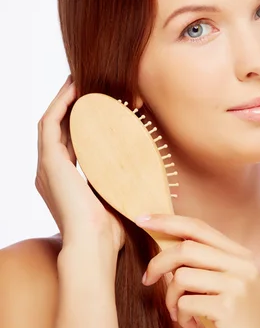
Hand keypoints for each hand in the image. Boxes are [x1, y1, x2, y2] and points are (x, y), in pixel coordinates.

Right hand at [35, 75, 123, 250]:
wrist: (94, 246)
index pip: (69, 143)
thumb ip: (121, 184)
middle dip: (71, 106)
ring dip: (65, 100)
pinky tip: (75, 89)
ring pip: (51, 122)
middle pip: (58, 129)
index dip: (80, 123)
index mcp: (63, 183)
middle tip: (86, 86)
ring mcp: (46, 167)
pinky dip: (61, 104)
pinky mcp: (49, 162)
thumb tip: (144, 175)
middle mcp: (49, 173)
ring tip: (79, 81)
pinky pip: (50, 123)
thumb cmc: (109, 233)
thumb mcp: (117, 200)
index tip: (97, 107)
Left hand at [136, 214, 259, 327]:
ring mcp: (236, 285)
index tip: (143, 220)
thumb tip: (167, 249)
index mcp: (241, 254)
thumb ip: (208, 263)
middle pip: (186, 249)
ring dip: (171, 297)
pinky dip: (181, 315)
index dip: (168, 221)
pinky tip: (191, 324)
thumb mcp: (232, 282)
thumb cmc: (242, 317)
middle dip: (158, 262)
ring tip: (178, 311)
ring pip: (181, 276)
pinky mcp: (228, 308)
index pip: (199, 227)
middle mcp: (241, 265)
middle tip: (148, 279)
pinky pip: (186, 302)